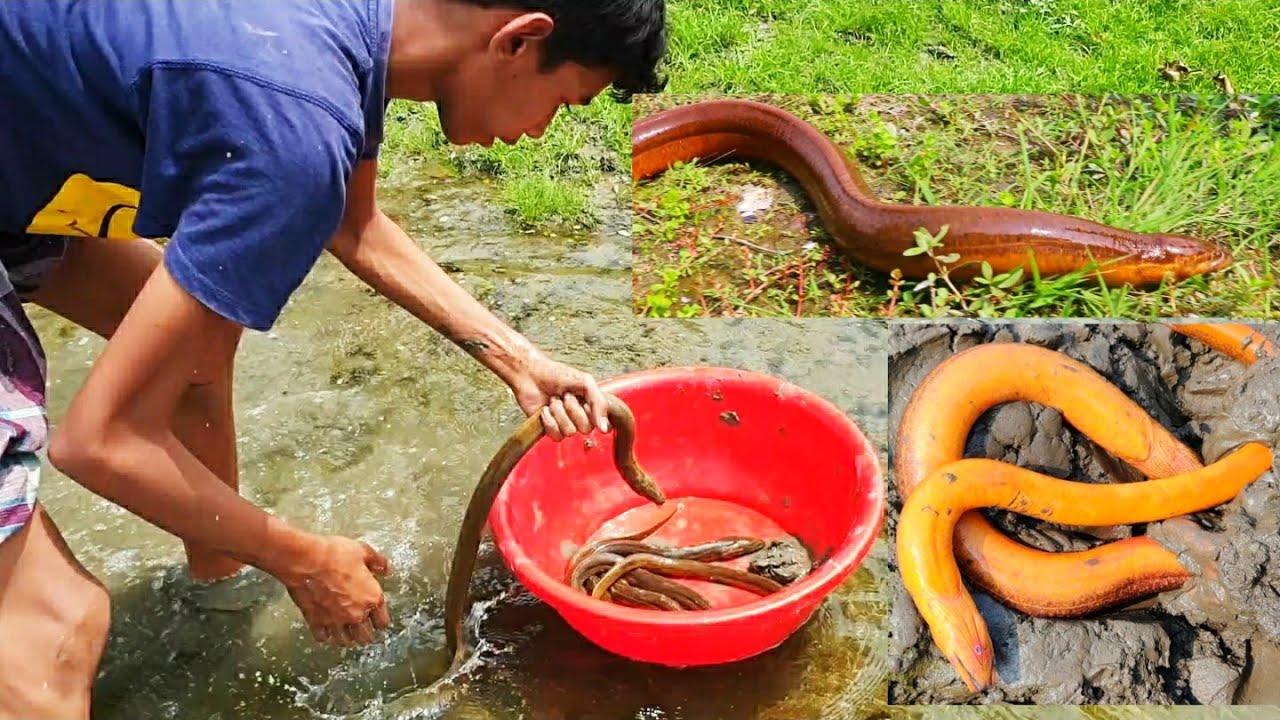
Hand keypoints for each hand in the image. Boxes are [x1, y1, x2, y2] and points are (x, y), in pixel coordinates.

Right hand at [275, 534, 392, 646]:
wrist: (307, 560)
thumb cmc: (334, 554)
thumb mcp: (362, 551)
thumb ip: (376, 561)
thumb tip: (385, 568)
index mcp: (372, 598)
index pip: (383, 622)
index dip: (381, 621)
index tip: (378, 620)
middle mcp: (356, 614)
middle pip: (365, 637)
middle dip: (365, 634)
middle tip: (363, 630)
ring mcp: (336, 620)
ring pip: (345, 641)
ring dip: (347, 637)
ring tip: (346, 633)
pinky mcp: (316, 622)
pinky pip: (323, 637)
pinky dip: (325, 635)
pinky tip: (325, 630)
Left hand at [509, 352, 609, 440]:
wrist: (530, 375)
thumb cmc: (556, 374)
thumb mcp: (586, 382)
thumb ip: (599, 403)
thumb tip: (604, 428)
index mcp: (591, 406)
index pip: (603, 423)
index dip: (593, 413)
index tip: (584, 401)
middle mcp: (579, 417)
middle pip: (586, 428)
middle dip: (573, 409)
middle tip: (565, 396)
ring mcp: (564, 424)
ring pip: (570, 432)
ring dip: (559, 413)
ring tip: (553, 400)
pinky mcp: (550, 429)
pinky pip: (556, 436)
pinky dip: (549, 421)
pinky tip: (544, 410)